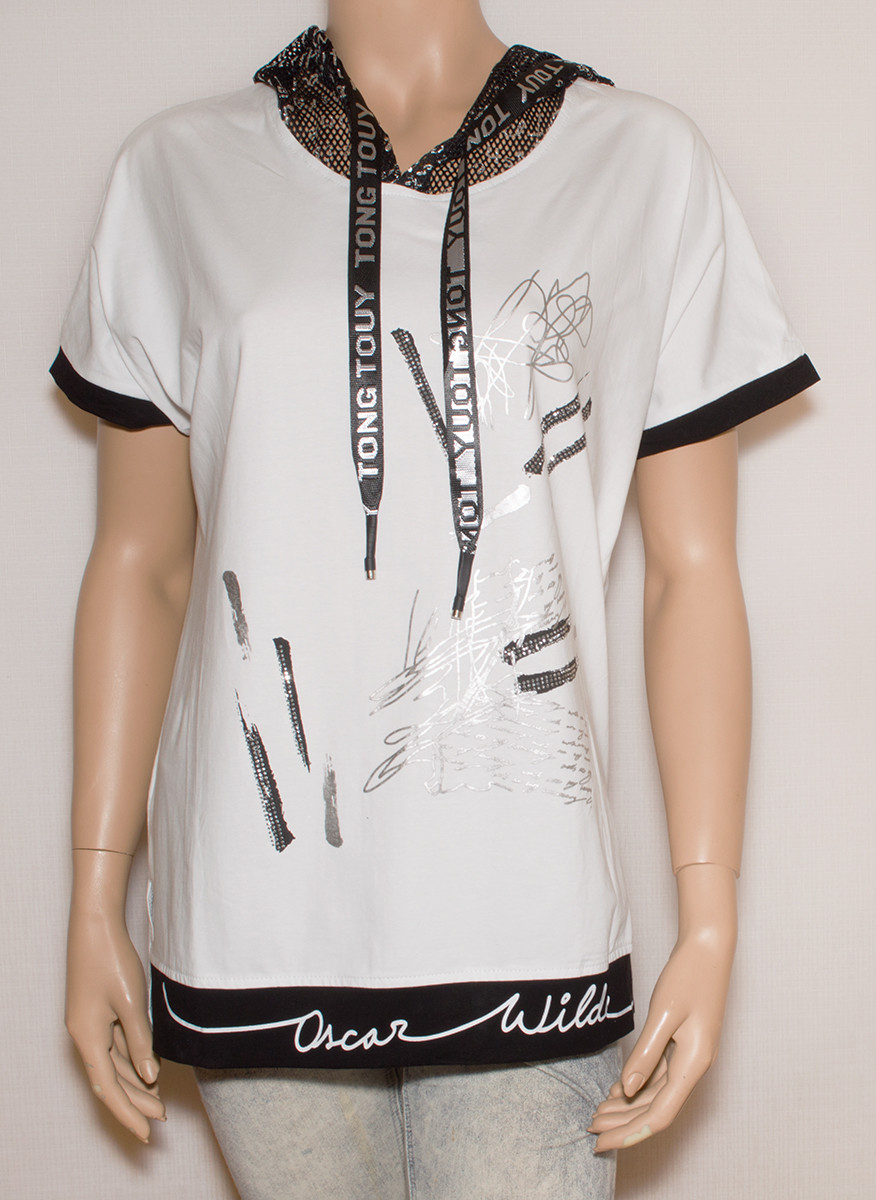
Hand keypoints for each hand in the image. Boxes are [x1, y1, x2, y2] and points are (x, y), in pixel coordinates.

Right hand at [65, 908, 165, 1142]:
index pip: (108, 1088)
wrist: (95, 925)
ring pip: (112, 1064)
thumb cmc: (111, 959)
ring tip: (158, 1101)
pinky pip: (114, 1046)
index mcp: (87, 1038)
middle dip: (134, 1103)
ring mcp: (89, 1023)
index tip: (147, 1132)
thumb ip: (141, 1042)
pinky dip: (131, 1060)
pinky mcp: (96, 1011)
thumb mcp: (131, 1003)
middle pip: (109, 1080)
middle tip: (159, 1122)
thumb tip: (150, 1077)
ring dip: (134, 1083)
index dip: (128, 1113)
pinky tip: (148, 1068)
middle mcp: (84, 1035)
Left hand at [588, 923, 734, 1151]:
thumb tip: (627, 1090)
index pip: (659, 1115)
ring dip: (627, 1107)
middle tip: (590, 1129)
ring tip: (597, 1114)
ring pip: (656, 1094)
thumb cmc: (688, 976)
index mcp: (694, 1064)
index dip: (629, 1133)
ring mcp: (691, 1057)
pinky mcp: (685, 1045)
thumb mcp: (664, 1014)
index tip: (602, 1143)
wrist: (709, 948)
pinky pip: (659, 1076)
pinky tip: (616, 1090)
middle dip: (623, 1124)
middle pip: (656, 1109)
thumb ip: (646, 1054)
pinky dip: (637, 1086)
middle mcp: (695, 1067)